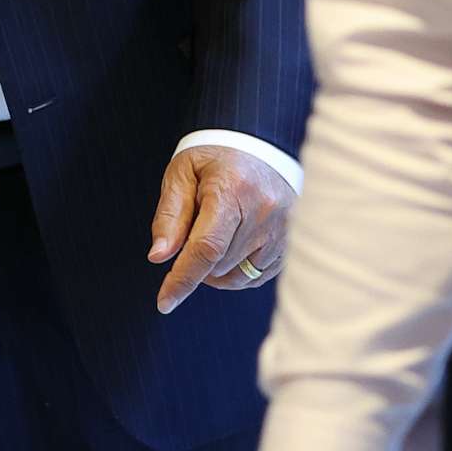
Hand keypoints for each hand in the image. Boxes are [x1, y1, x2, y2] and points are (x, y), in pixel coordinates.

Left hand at [148, 142, 293, 313]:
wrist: (259, 147)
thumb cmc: (214, 161)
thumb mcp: (182, 174)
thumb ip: (170, 216)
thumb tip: (159, 257)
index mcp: (234, 189)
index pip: (206, 247)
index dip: (183, 279)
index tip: (164, 303)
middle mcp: (265, 211)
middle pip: (218, 264)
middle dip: (195, 259)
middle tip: (195, 227)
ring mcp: (284, 230)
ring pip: (237, 277)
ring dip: (215, 269)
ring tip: (213, 234)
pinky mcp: (292, 245)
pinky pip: (256, 278)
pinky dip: (235, 271)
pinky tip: (232, 245)